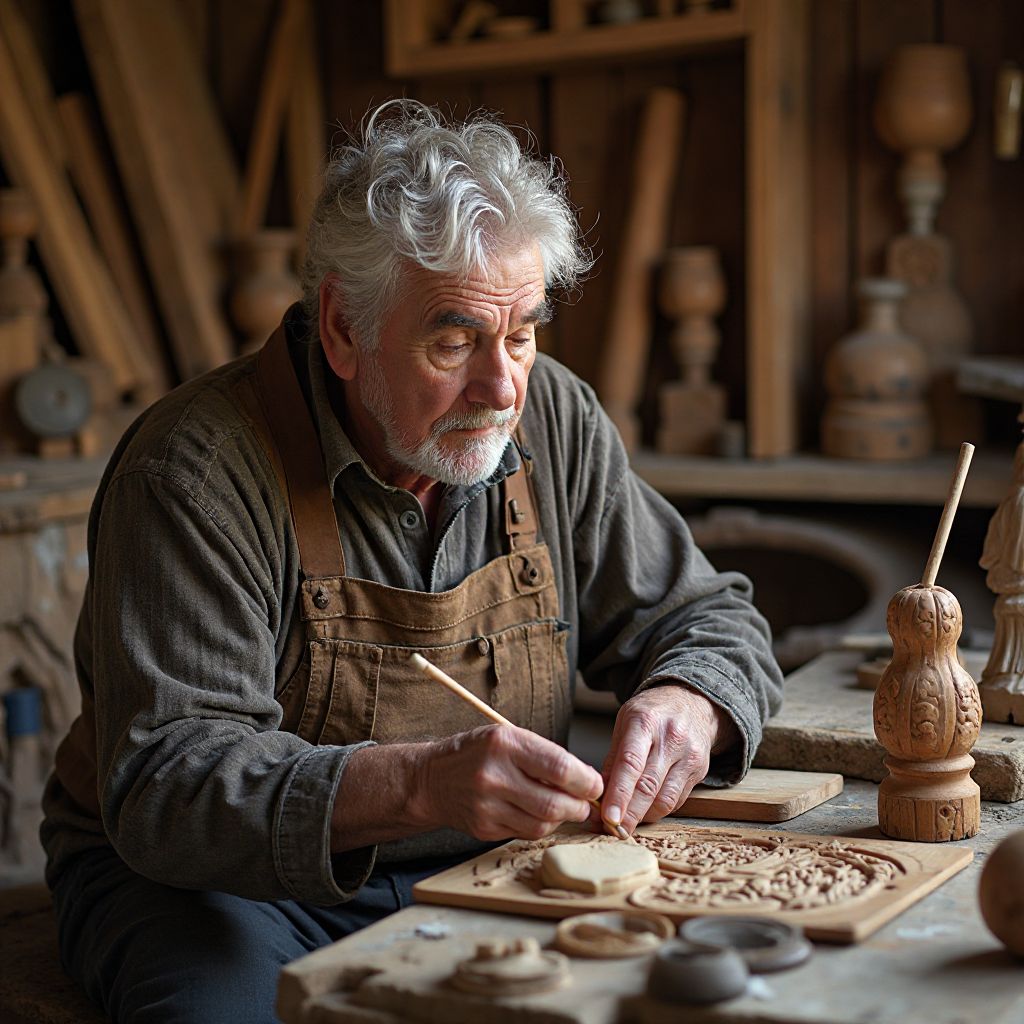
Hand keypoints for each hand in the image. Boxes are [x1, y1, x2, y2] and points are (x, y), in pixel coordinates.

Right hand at [414, 724, 603, 841]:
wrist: (431, 779)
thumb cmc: (477, 752)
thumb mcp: (508, 737)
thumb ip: (545, 755)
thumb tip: (587, 779)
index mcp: (504, 744)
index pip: (559, 768)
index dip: (586, 781)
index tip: (595, 784)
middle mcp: (494, 776)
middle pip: (555, 803)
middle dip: (580, 806)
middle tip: (586, 802)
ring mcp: (487, 806)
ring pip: (543, 824)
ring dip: (563, 819)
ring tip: (564, 807)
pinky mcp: (484, 828)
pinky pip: (526, 833)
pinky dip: (541, 826)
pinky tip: (538, 814)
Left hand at [595, 686, 737, 833]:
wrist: (692, 703)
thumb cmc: (652, 713)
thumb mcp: (625, 722)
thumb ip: (613, 757)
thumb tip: (599, 793)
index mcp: (645, 722)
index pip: (630, 763)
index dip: (618, 794)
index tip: (608, 817)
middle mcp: (671, 738)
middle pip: (648, 786)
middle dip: (629, 814)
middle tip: (612, 830)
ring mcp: (689, 755)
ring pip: (665, 799)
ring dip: (643, 817)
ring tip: (626, 824)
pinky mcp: (700, 771)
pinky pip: (677, 800)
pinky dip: (658, 811)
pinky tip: (645, 811)